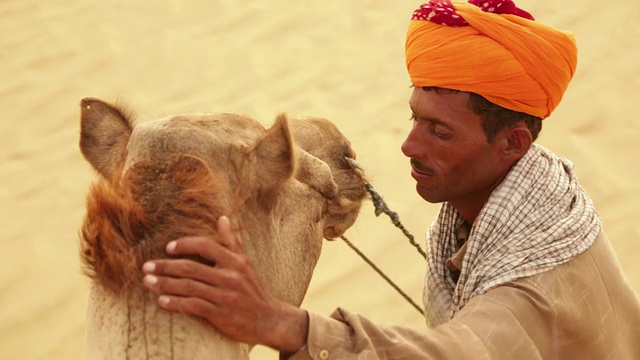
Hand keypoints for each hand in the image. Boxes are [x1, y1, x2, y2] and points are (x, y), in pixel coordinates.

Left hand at [141, 216, 307, 352]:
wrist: (269, 319)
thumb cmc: (253, 289)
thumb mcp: (245, 262)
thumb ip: (232, 241)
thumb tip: (222, 218)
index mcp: (235, 261)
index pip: (205, 246)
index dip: (185, 245)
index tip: (168, 248)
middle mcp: (230, 276)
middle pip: (191, 267)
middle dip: (166, 266)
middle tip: (146, 267)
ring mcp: (225, 296)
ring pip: (189, 286)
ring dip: (165, 284)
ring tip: (148, 282)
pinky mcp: (221, 314)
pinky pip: (194, 306)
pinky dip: (176, 303)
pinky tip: (162, 302)